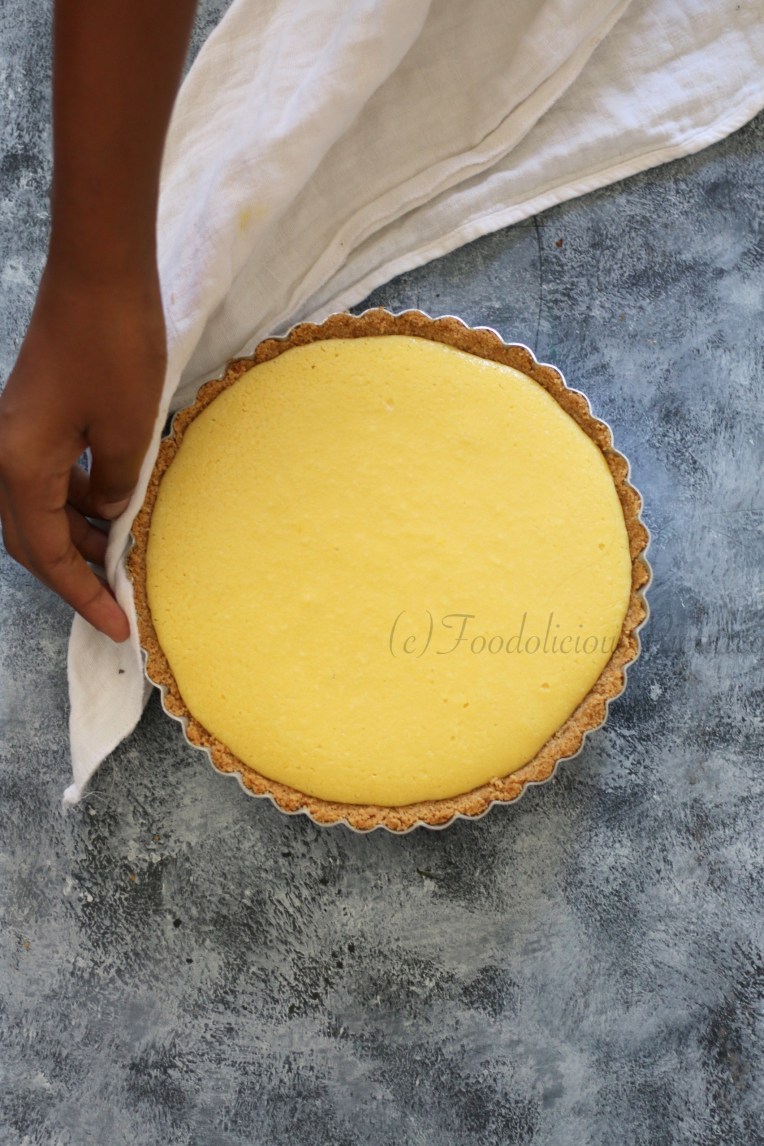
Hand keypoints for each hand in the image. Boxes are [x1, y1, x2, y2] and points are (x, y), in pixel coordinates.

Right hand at [0, 265, 165, 641]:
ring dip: (74, 537)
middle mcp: (3, 455)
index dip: (83, 596)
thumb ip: (113, 487)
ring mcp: (14, 435)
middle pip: (29, 539)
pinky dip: (74, 503)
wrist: (100, 275)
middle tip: (115, 603)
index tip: (117, 627)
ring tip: (118, 559)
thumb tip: (106, 514)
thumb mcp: (127, 433)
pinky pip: (46, 477)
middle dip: (72, 575)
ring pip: (37, 508)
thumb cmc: (115, 348)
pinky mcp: (31, 417)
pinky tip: (108, 510)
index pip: (47, 553)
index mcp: (19, 466)